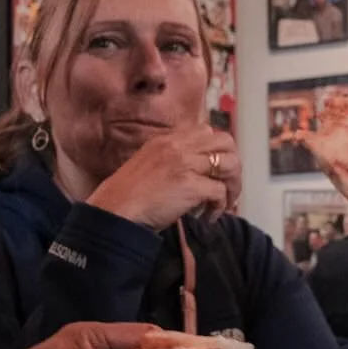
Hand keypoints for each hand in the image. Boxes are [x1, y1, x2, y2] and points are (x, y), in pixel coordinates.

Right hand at [87, 127, 241, 230]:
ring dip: (232, 186)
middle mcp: (178, 146)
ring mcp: (185, 164)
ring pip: (230, 164)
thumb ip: (173, 159)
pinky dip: (220, 206)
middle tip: (227, 187)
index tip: (216, 171)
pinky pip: (220, 192)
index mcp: (167, 139)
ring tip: (221, 204)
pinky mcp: (191, 185)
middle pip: (226, 143)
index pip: (207, 132)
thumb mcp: (150, 164)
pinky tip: (208, 217)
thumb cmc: (130, 196)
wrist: (114, 212)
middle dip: (233, 166)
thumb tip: (201, 171)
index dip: (218, 151)